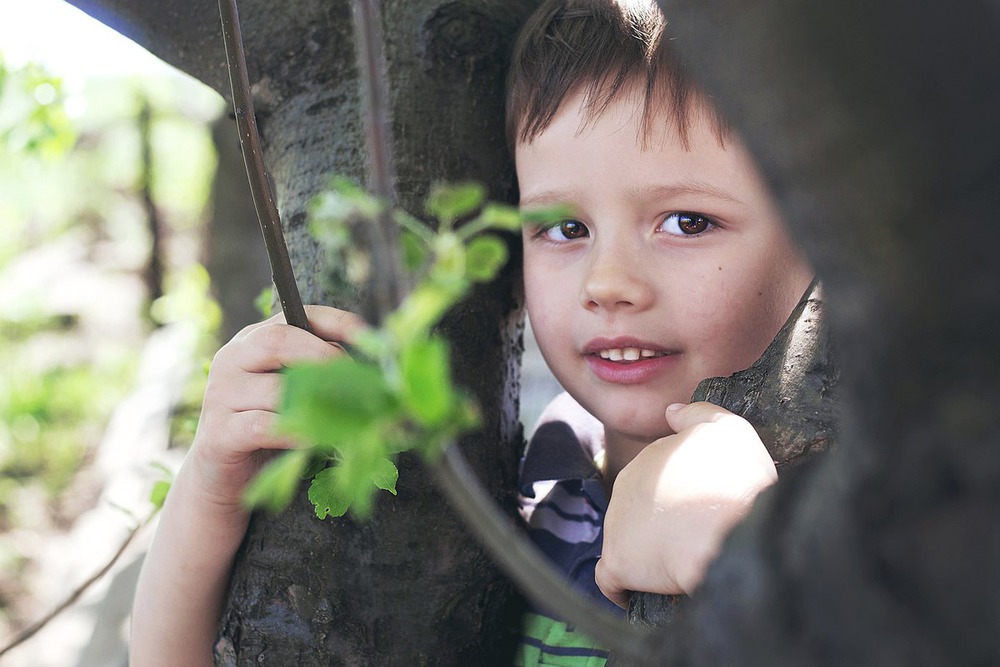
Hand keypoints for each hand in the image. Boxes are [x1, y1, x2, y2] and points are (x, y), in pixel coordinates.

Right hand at [185, 305, 365, 513]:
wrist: (220, 474)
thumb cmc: (267, 425)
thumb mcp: (292, 391)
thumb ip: (316, 373)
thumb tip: (362, 370)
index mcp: (254, 340)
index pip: (295, 317)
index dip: (334, 322)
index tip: (366, 334)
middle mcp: (233, 358)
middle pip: (276, 340)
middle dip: (321, 355)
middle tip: (352, 377)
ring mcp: (221, 394)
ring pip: (274, 388)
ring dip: (315, 402)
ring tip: (345, 415)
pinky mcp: (219, 431)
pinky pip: (263, 426)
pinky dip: (294, 432)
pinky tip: (316, 439)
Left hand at [595, 402, 776, 606]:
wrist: (730, 526)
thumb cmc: (734, 478)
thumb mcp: (726, 429)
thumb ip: (697, 414)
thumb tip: (671, 410)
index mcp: (650, 459)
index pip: (659, 480)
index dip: (681, 497)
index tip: (702, 511)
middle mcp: (625, 487)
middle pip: (641, 510)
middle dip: (661, 526)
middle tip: (695, 542)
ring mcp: (617, 525)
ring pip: (627, 543)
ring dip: (646, 557)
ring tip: (678, 570)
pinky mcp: (618, 563)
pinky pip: (610, 580)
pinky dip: (622, 588)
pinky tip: (641, 594)